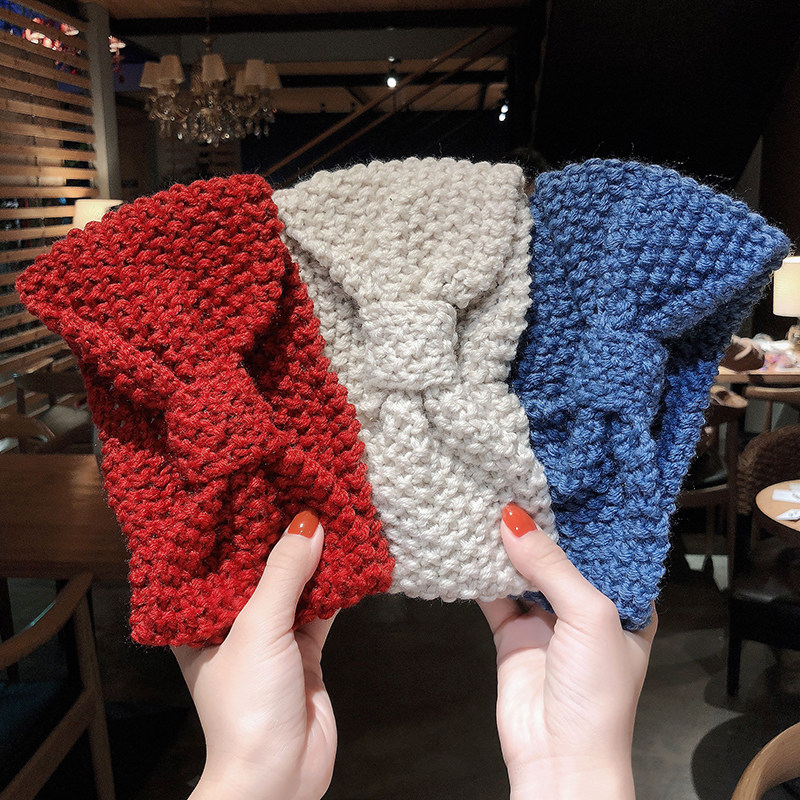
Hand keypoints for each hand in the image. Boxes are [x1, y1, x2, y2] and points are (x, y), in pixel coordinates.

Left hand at [173, 511, 336, 799]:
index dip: (234, 524)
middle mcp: (232, 624)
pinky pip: (321, 609)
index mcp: (199, 618)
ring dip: (313, 558)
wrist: (278, 779)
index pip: (214, 560)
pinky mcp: (304, 652)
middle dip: (281, 536)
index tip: (255, 485)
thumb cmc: (246, 703)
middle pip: (259, 569)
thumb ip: (284, 574)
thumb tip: (309, 522)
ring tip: (331, 511)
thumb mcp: (259, 628)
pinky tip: (351, 556)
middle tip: (300, 488)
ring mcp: (271, 638)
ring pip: (294, 585)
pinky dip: (336, 586)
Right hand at [479, 504, 656, 799]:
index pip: (604, 548)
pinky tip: (469, 544)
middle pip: (559, 555)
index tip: (561, 479)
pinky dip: (481, 573)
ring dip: (507, 546)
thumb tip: (513, 519)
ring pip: (524, 571)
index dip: (584, 518)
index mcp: (624, 602)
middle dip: (539, 526)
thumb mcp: (590, 615)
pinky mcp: (512, 633)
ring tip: (488, 502)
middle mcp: (585, 607)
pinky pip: (494, 594)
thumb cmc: (597, 693)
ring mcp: (546, 620)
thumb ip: (552, 565)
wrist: (559, 758)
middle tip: (517, 481)